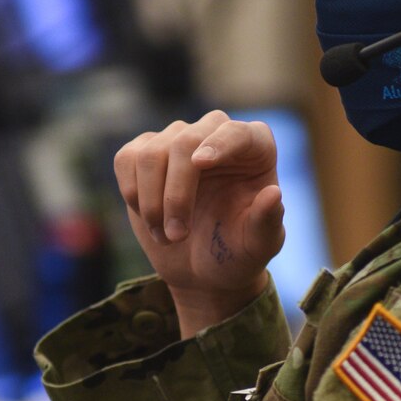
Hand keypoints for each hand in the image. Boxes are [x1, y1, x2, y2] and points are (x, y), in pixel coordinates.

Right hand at [113, 110, 285, 335]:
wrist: (203, 268)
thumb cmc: (238, 251)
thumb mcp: (259, 244)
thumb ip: (268, 221)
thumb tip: (273, 194)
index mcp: (254, 147)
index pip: (236, 132)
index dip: (219, 144)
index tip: (201, 164)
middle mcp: (215, 133)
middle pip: (184, 142)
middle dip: (175, 194)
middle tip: (176, 236)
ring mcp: (177, 139)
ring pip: (150, 154)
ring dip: (152, 203)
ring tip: (166, 237)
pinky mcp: (144, 153)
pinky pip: (126, 160)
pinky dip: (131, 193)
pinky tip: (148, 217)